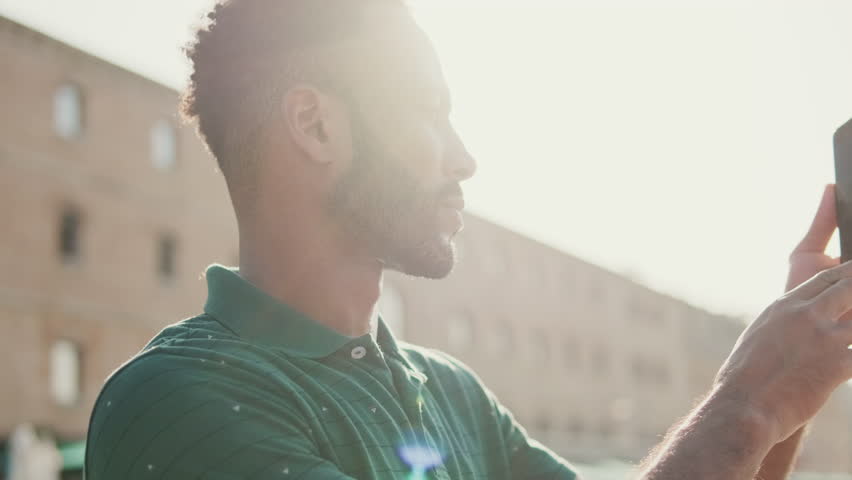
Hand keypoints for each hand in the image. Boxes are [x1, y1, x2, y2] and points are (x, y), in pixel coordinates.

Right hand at [712, 183, 851, 444]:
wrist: (744, 406)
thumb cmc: (742, 380)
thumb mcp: (758, 339)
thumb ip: (782, 326)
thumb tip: (791, 328)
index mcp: (783, 307)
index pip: (825, 279)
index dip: (846, 273)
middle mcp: (806, 315)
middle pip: (850, 288)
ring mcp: (826, 338)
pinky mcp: (839, 365)